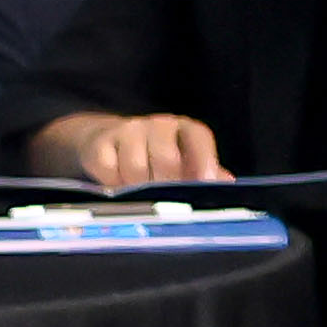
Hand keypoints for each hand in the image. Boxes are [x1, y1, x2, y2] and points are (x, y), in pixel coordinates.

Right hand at [36, 107, 223, 190]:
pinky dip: (114, 185)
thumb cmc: (153, 154)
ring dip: (138, 188)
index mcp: (183, 127)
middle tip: (165, 202)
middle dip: (167, 185)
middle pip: (166, 158)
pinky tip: (118, 188)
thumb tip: (225, 184)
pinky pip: (109, 170)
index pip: (198, 137)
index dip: (204, 161)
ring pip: (136, 168)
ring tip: (140, 197)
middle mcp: (158, 124)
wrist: (104, 138)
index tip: (204, 184)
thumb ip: (203, 171)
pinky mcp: (100, 143)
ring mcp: (128, 131)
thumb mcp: (182, 159)